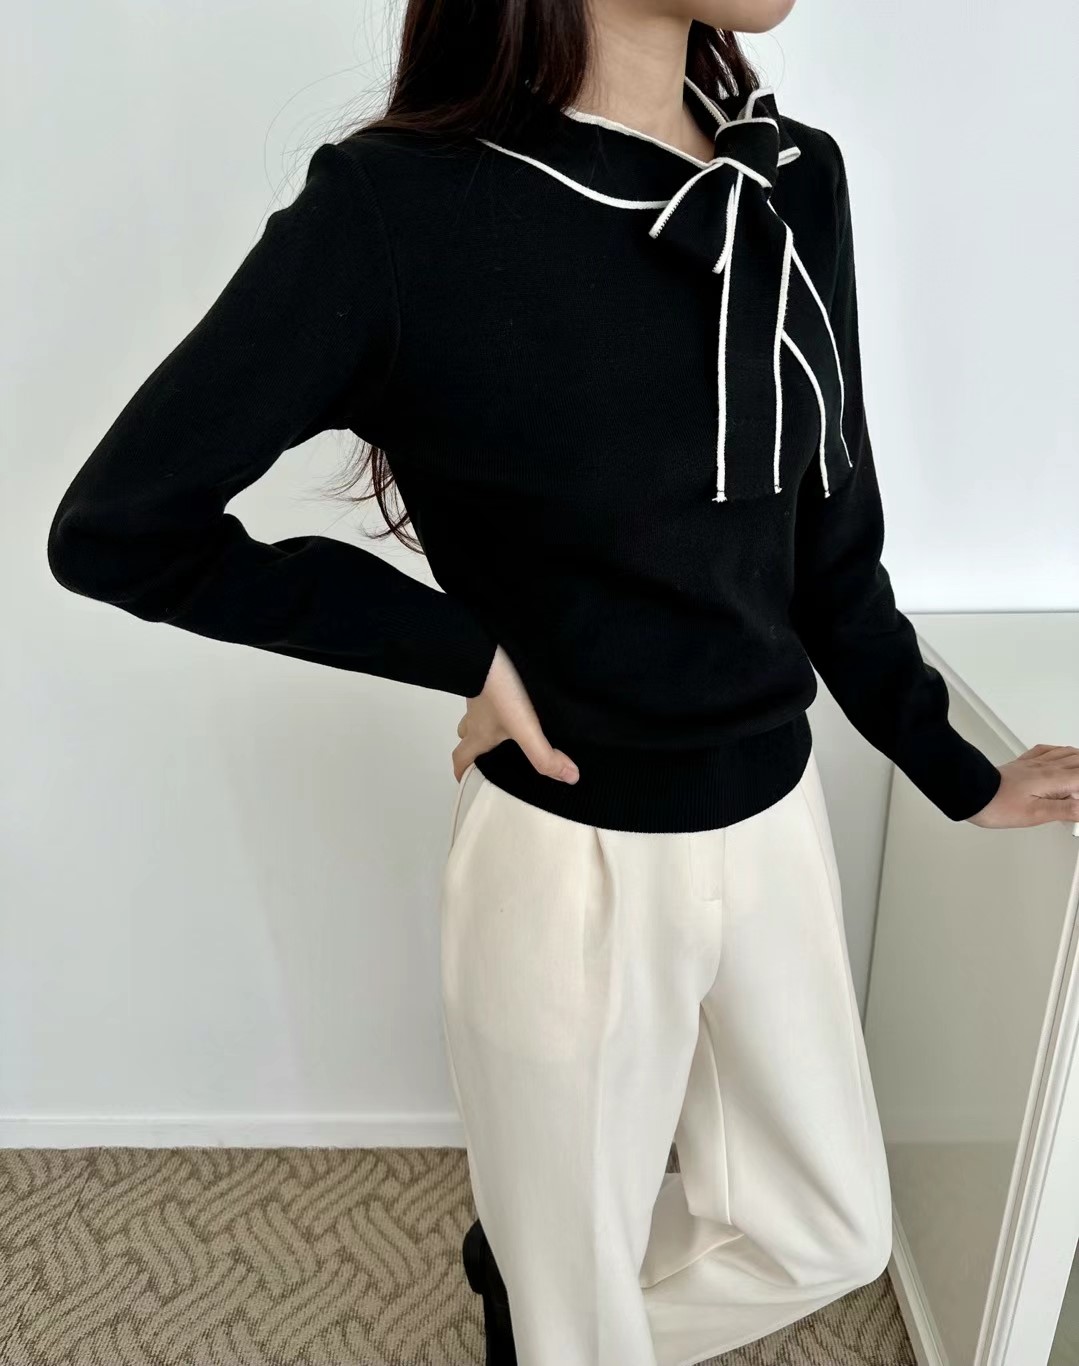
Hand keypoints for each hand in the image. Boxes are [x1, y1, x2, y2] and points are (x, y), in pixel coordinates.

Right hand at [452, 644, 579, 785]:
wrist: (487, 649)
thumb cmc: (498, 690)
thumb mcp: (524, 729)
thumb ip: (544, 755)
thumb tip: (568, 777)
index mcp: (479, 735)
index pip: (461, 760)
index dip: (463, 773)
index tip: (468, 782)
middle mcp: (476, 717)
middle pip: (468, 738)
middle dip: (477, 749)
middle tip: (494, 756)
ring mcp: (480, 696)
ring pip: (478, 715)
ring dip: (488, 723)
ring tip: (510, 728)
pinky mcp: (489, 678)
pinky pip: (489, 695)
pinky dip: (498, 701)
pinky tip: (517, 699)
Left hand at [966, 745, 1078, 827]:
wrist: (970, 792)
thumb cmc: (997, 804)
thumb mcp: (1036, 814)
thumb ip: (1066, 809)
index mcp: (1052, 779)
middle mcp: (1045, 767)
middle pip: (1078, 762)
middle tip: (1078, 793)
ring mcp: (1034, 763)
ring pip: (1067, 753)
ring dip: (1078, 761)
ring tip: (1077, 777)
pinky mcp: (1022, 764)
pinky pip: (1047, 750)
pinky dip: (1061, 752)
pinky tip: (1061, 757)